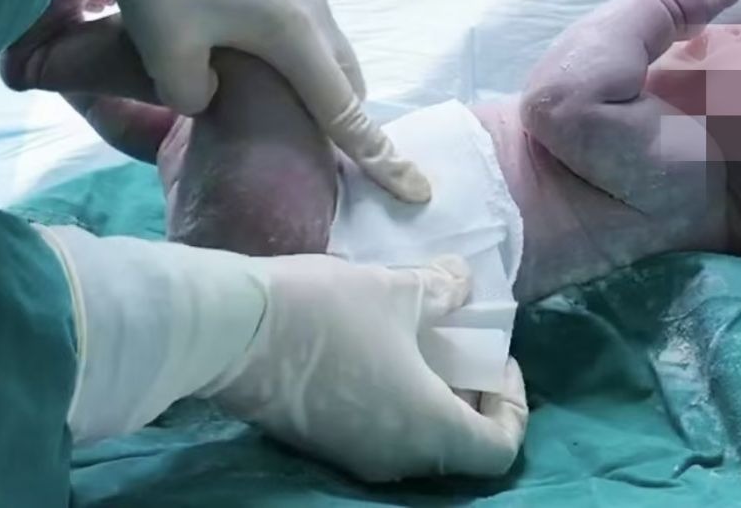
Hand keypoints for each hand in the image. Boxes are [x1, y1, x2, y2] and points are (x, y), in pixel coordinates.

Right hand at [39, 230, 528, 480]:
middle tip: (460, 342)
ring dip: (428, 393)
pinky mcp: (319, 442)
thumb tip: (464, 282)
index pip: (499, 448)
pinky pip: (377, 431)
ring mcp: (353, 456)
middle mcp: (395, 459)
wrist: (228, 329)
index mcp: (428, 431)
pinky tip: (377, 346)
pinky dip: (392, 398)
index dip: (512, 404)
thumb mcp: (398, 289)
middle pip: (458, 446)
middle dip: (468, 394)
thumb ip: (444, 290)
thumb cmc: (327, 311)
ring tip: (417, 335)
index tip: (496, 358)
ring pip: (414, 439)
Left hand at [77, 0, 426, 202]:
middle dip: (347, 119)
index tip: (415, 190)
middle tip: (325, 157)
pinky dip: (299, 47)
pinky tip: (253, 49)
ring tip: (283, 105)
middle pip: (346, 76)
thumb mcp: (165, 53)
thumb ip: (195, 98)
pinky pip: (305, 16)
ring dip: (318, 79)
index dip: (378, 156)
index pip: (345, 111)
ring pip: (326, 43)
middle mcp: (313, 2)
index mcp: (296, 32)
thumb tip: (210, 93)